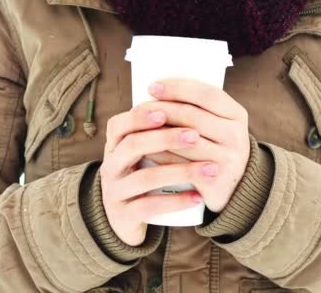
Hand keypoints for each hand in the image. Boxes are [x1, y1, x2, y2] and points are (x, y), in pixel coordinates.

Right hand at [99, 106, 219, 245]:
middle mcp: (110, 166)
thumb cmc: (141, 175)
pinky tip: (198, 197)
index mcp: (114, 146)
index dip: (140, 116)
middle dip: (165, 137)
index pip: (119, 124)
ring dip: (180, 171)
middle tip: (194, 135)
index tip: (165, 112)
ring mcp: (115, 192)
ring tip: (210, 168)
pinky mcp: (124, 216)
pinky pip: (149, 207)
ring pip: (145, 178)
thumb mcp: (140, 153)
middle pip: (132, 145)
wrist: (123, 218)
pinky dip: (176, 202)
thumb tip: (193, 102)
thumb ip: (156, 131)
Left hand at [144, 79, 250, 212]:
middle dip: (162, 109)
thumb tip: (156, 92)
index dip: (178, 88)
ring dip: (157, 132)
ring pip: (184, 141)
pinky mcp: (214, 180)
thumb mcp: (217, 123)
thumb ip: (197, 107)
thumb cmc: (215, 146)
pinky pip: (180, 164)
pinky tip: (145, 149)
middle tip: (139, 107)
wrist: (232, 186)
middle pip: (193, 117)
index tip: (153, 87)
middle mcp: (236, 136)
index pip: (207, 95)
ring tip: (138, 127)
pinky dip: (160, 155)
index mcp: (237, 115)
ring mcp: (228, 160)